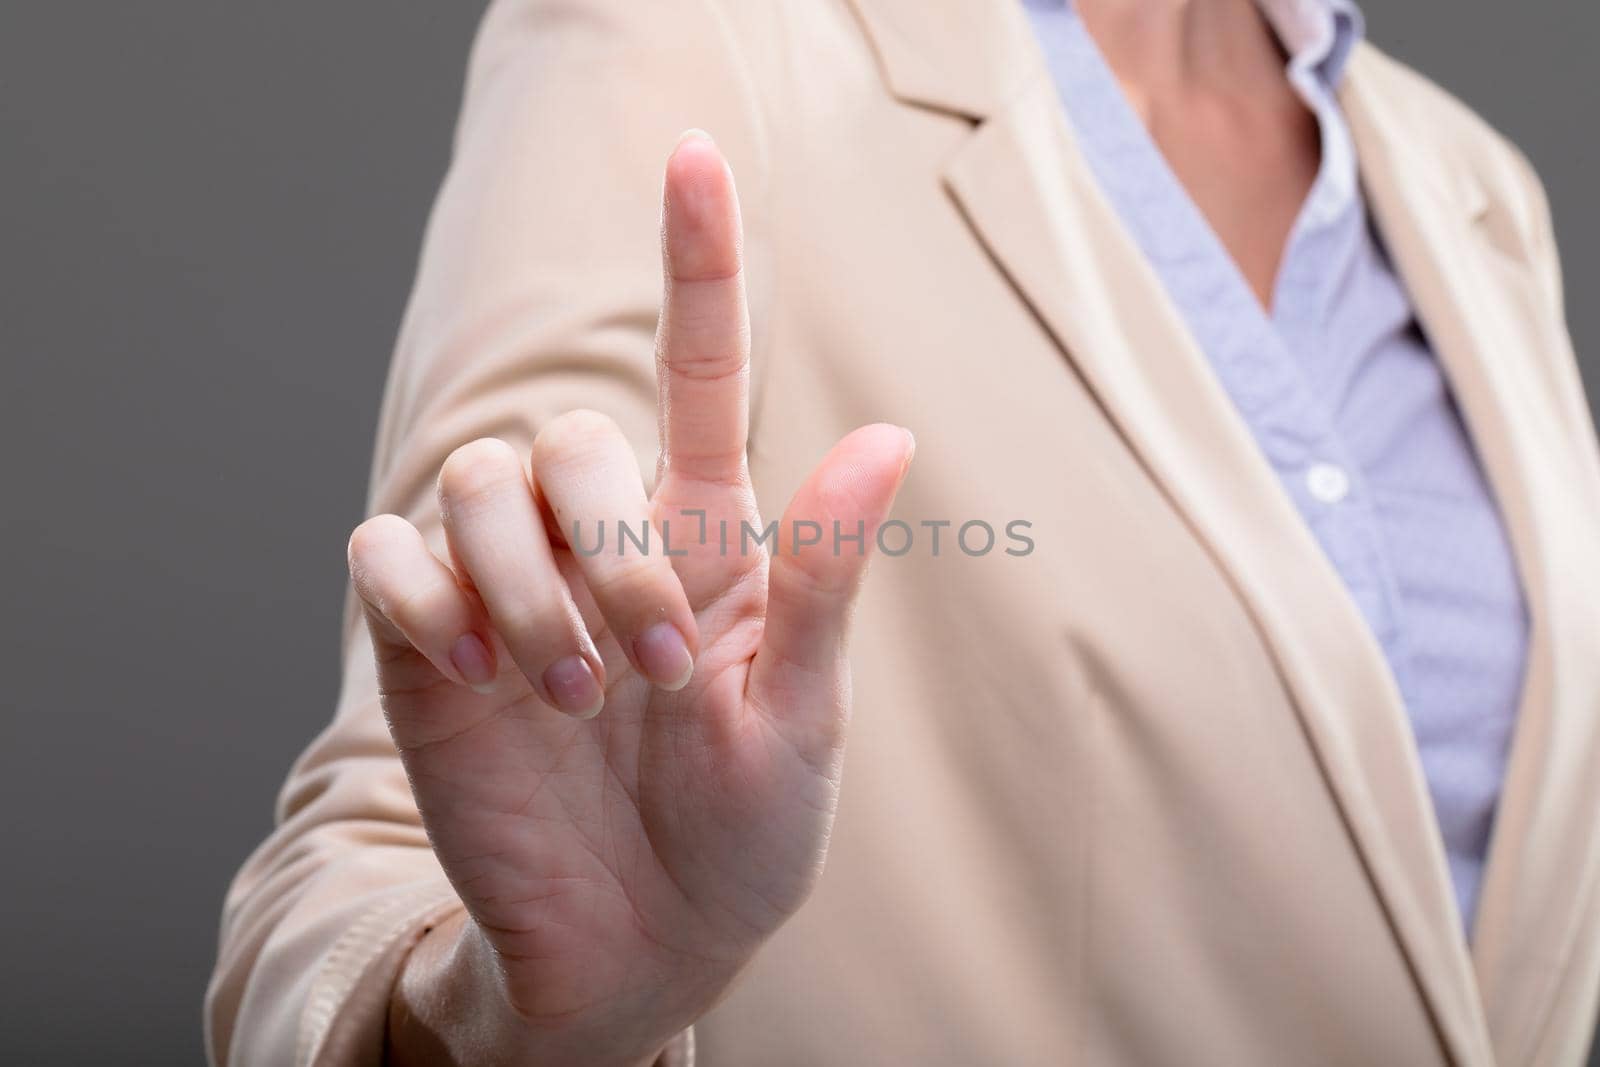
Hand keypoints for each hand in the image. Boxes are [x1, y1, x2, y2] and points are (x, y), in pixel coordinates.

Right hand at [347, 131, 913, 1064]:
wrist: (642, 950)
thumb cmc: (741, 835)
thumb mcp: (804, 718)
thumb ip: (822, 581)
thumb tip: (892, 437)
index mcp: (705, 541)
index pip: (695, 373)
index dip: (697, 265)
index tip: (694, 157)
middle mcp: (599, 544)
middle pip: (572, 437)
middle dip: (613, 548)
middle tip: (649, 670)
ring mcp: (504, 589)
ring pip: (475, 479)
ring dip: (529, 585)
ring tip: (570, 695)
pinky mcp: (424, 645)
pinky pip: (383, 555)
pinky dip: (423, 594)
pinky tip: (473, 668)